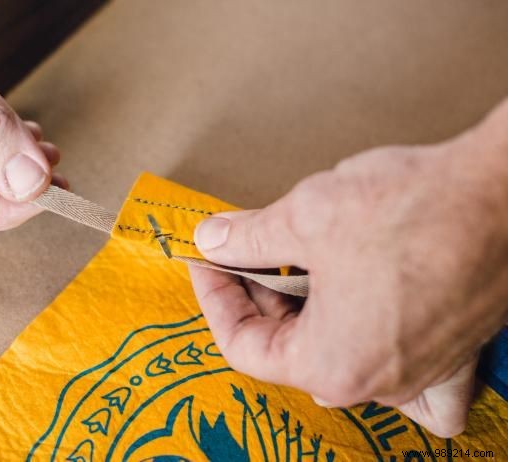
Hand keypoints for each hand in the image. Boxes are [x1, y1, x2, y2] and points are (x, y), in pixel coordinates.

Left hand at [190, 100, 507, 436]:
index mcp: (330, 364)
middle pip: (289, 347)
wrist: (506, 191)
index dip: (214, 297)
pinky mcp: (448, 350)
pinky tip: (362, 325)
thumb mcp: (306, 217)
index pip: (243, 345)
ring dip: (304, 311)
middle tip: (244, 250)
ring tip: (296, 264)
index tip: (207, 260)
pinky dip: (377, 358)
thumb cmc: (414, 209)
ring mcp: (417, 372)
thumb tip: (213, 239)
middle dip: (258, 295)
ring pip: (335, 354)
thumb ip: (248, 237)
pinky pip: (412, 384)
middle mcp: (375, 382)